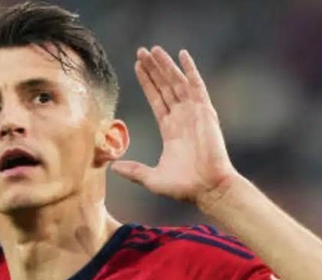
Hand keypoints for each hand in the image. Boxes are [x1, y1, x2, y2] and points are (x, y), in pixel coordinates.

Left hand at [111, 46, 238, 208]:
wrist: (208, 189)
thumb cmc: (184, 187)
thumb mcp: (152, 178)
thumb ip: (134, 170)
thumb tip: (114, 167)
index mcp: (170, 130)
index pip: (156, 100)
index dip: (147, 83)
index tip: (137, 67)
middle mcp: (182, 118)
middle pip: (164, 87)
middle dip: (153, 69)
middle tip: (141, 51)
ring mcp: (194, 113)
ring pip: (176, 83)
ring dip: (165, 65)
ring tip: (153, 49)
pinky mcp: (205, 112)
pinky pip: (197, 86)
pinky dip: (190, 70)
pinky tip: (182, 54)